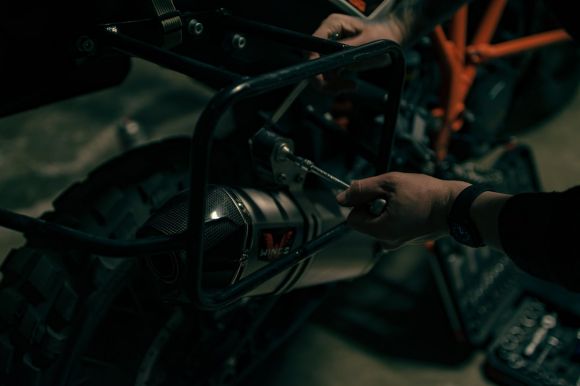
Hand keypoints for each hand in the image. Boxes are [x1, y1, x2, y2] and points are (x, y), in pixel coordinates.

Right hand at [310, 13, 404, 92]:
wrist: (392, 39)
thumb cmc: (383, 36)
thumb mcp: (369, 44)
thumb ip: (351, 52)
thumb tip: (335, 63)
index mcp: (333, 25)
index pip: (313, 45)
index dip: (314, 63)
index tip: (323, 79)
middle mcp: (327, 35)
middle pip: (313, 61)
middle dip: (324, 79)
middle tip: (341, 88)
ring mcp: (329, 48)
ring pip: (320, 72)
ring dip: (332, 84)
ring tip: (351, 86)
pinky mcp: (333, 60)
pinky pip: (328, 76)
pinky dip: (336, 84)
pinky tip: (351, 85)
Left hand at [336, 172, 468, 247]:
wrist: (457, 207)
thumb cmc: (427, 194)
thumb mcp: (390, 183)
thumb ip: (362, 189)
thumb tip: (342, 197)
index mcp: (380, 231)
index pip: (352, 219)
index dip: (359, 202)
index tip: (374, 192)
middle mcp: (388, 241)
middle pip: (365, 221)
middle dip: (373, 204)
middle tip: (393, 193)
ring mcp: (399, 242)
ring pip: (379, 221)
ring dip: (386, 208)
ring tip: (404, 198)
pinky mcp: (408, 239)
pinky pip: (393, 224)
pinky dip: (397, 213)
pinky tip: (411, 205)